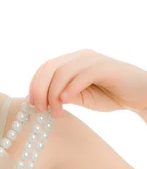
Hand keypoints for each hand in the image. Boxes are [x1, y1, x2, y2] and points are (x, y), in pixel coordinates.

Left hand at [28, 49, 146, 118]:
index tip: (32, 105)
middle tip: (40, 109)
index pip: (45, 67)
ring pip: (63, 72)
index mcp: (71, 61)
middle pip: (49, 67)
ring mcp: (92, 60)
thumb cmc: (111, 95)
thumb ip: (62, 95)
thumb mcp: (81, 98)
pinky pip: (82, 75)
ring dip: (54, 93)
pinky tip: (66, 101)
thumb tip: (39, 102)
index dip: (35, 85)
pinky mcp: (105, 67)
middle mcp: (80, 56)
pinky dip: (71, 88)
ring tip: (56, 112)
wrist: (141, 95)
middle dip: (40, 89)